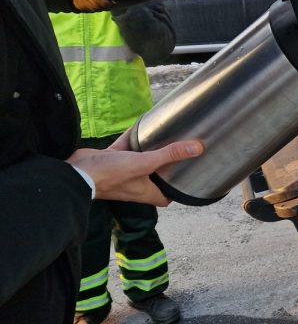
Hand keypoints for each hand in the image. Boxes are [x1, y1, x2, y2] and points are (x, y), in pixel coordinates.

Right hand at [66, 130, 203, 205]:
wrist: (76, 172)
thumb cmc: (110, 175)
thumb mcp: (145, 163)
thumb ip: (170, 155)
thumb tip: (197, 148)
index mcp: (147, 192)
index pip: (167, 196)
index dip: (177, 189)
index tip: (187, 177)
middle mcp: (136, 184)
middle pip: (156, 177)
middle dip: (166, 166)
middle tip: (180, 152)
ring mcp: (123, 173)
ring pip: (140, 161)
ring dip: (149, 151)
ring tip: (163, 137)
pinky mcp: (110, 161)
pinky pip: (125, 149)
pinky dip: (131, 139)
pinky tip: (139, 127)